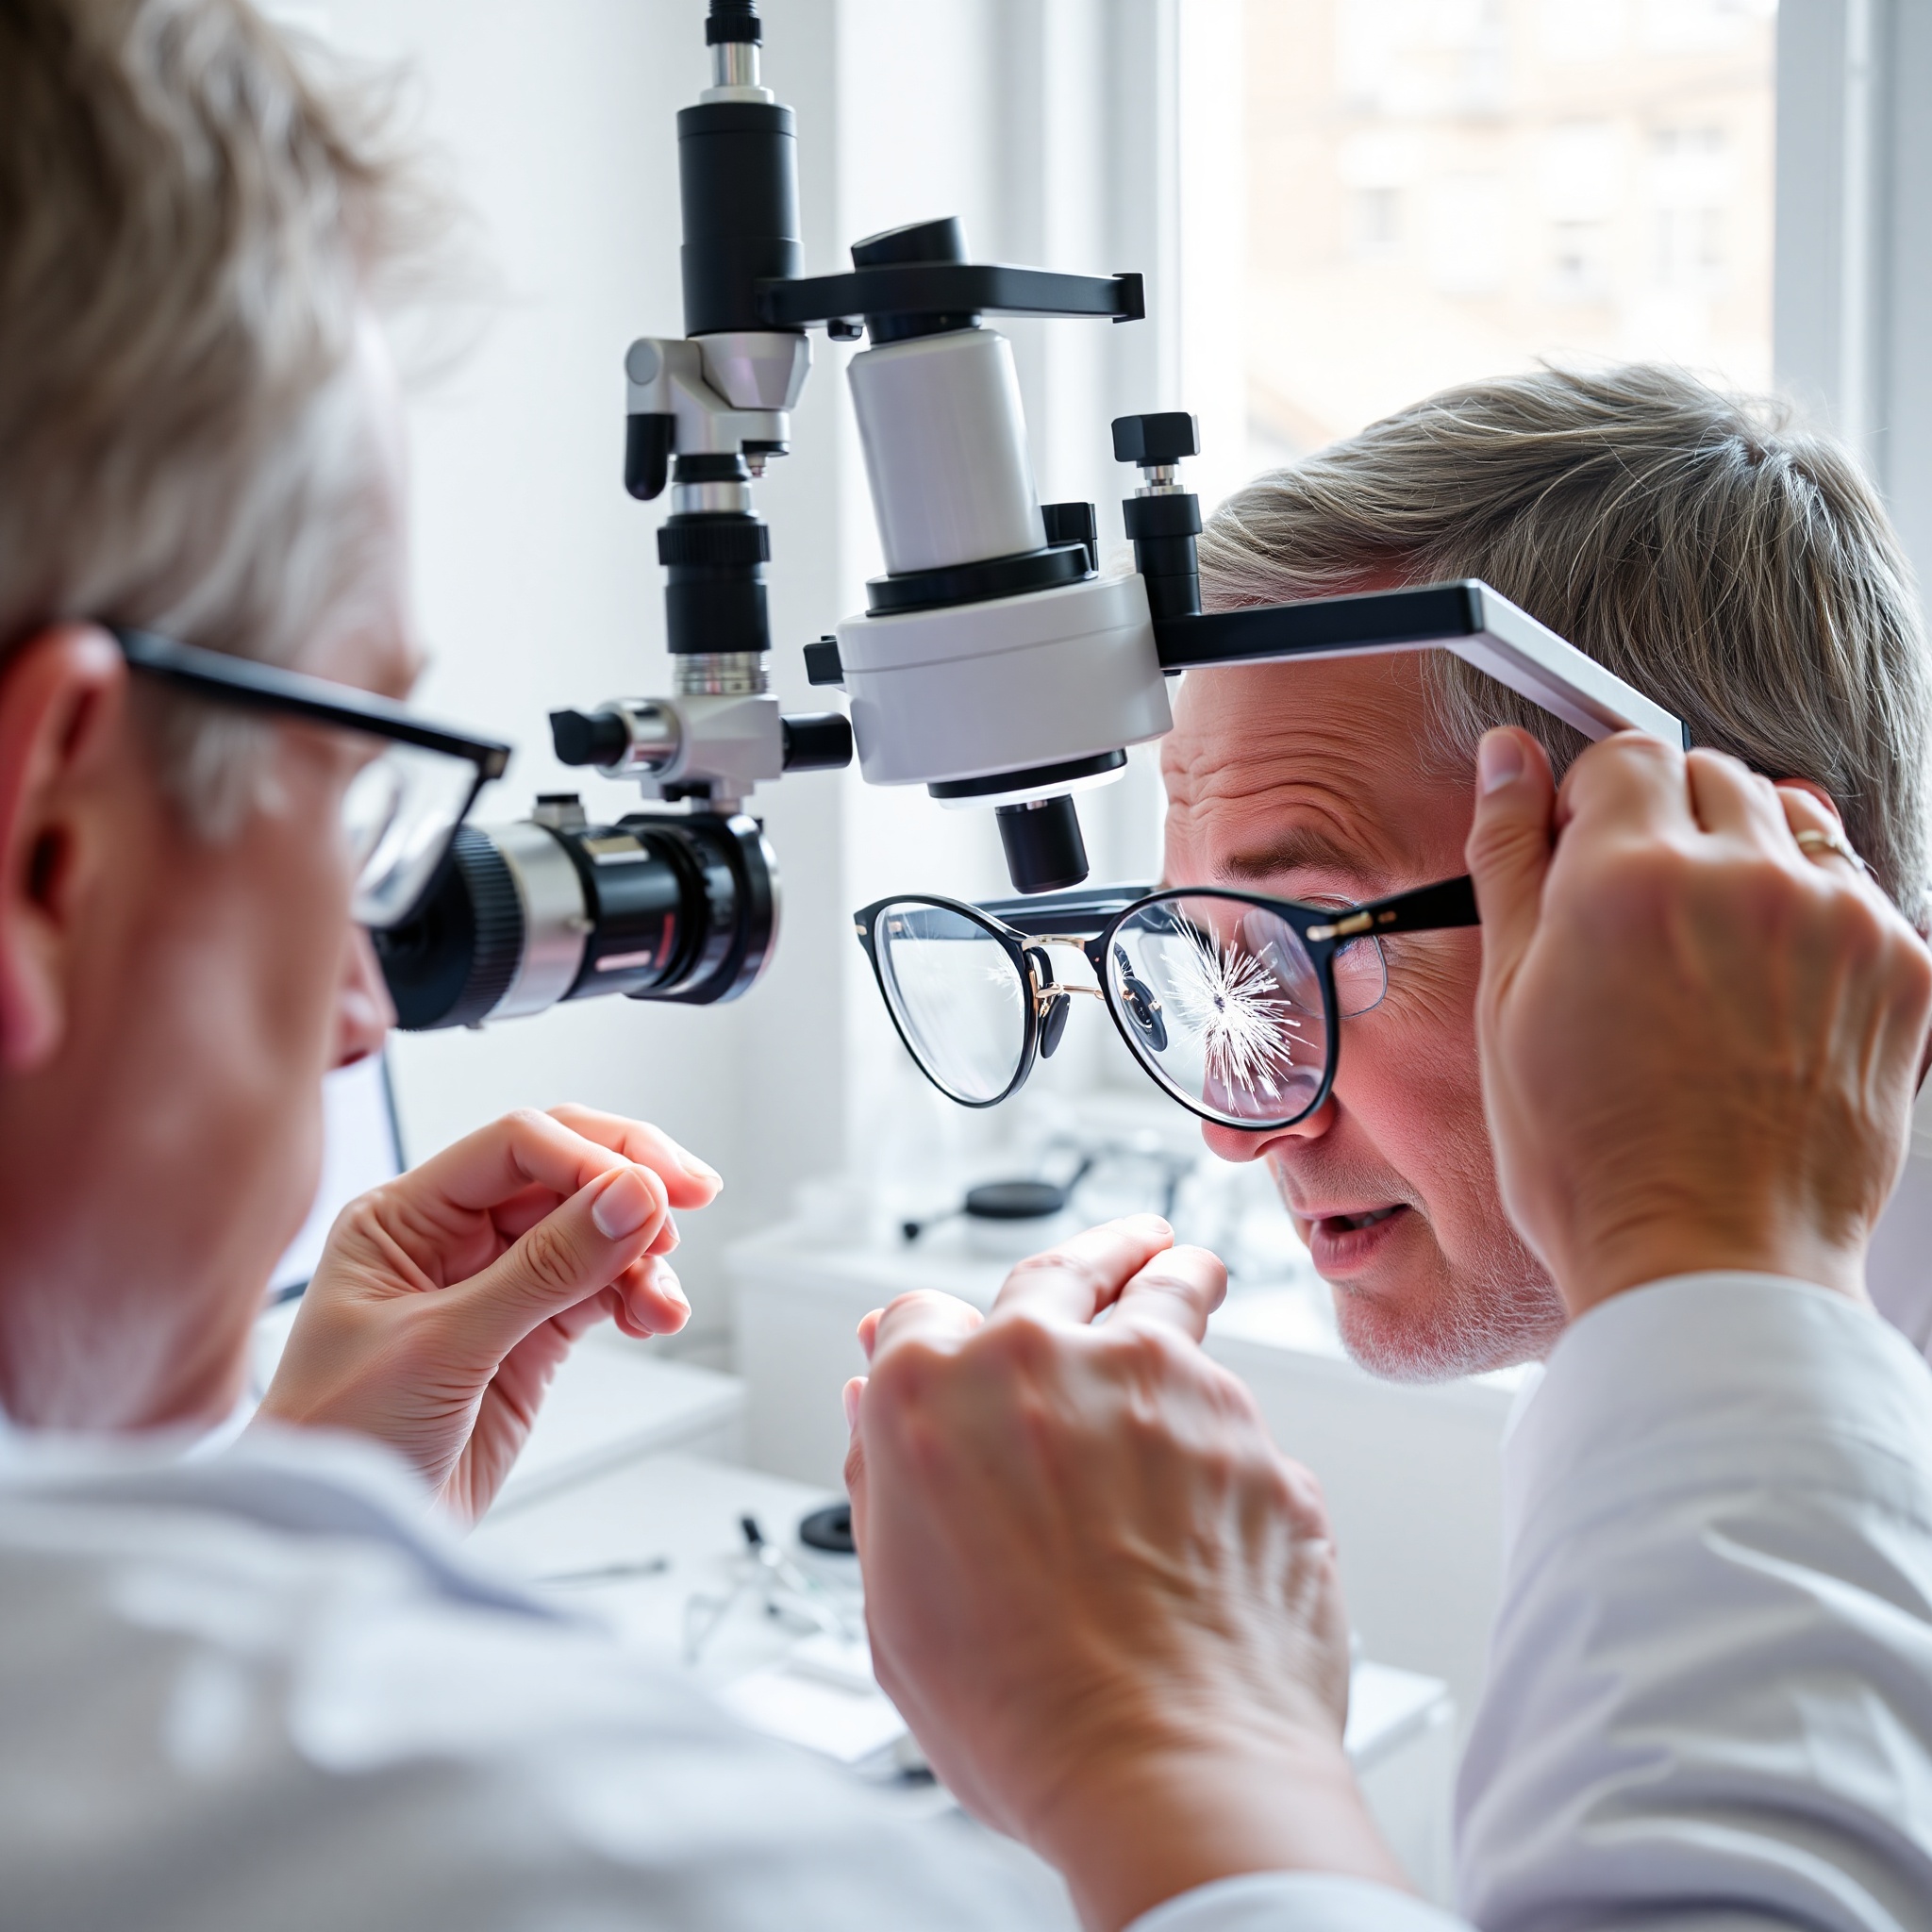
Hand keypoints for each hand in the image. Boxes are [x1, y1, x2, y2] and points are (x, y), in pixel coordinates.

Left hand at [257, 1104, 719, 1520]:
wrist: (339, 1540)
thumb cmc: (339, 1442)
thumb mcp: (441, 1346)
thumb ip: (544, 1269)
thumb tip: (630, 1199)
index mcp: (401, 1218)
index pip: (514, 1148)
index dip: (589, 1158)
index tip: (651, 1191)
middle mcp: (448, 1238)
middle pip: (561, 1172)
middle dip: (631, 1179)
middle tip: (694, 1193)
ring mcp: (492, 1286)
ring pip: (591, 1232)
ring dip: (640, 1253)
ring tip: (662, 1299)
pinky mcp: (528, 1336)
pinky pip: (599, 1288)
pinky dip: (636, 1294)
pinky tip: (653, 1314)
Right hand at [844, 1215, 1405, 1931]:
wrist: (1171, 1770)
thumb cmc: (1024, 1717)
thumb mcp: (894, 1607)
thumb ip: (883, 1480)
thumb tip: (875, 1407)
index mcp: (932, 1395)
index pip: (916, 1314)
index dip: (926, 1340)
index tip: (946, 1347)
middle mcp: (1044, 1360)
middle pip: (1058, 1266)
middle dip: (1083, 1254)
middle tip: (1112, 1250)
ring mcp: (1161, 1383)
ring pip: (1170, 1290)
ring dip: (1174, 1274)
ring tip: (1187, 1266)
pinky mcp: (1250, 1428)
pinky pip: (1233, 1403)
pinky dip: (1223, 1414)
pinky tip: (1219, 1458)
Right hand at [1466, 728, 1931, 1314]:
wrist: (1709, 1261)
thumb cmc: (1593, 1155)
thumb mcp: (1508, 1000)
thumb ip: (1510, 856)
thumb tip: (1507, 761)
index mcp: (1629, 878)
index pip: (1628, 752)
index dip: (1595, 803)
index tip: (1588, 855)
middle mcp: (1746, 879)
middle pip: (1712, 774)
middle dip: (1671, 824)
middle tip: (1640, 925)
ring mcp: (1839, 923)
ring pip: (1794, 823)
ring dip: (1749, 861)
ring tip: (1711, 960)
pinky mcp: (1907, 971)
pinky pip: (1857, 893)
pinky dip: (1812, 923)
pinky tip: (1766, 1000)